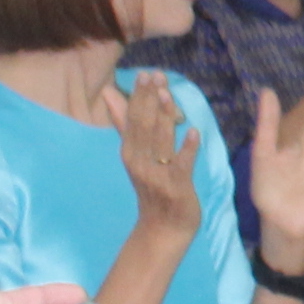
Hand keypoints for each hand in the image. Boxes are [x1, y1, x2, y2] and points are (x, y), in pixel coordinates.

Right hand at [111, 73, 203, 242]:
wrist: (163, 229)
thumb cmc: (152, 188)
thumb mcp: (135, 156)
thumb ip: (126, 125)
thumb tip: (110, 96)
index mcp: (130, 153)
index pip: (133, 121)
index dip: (139, 97)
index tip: (145, 74)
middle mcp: (140, 162)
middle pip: (144, 127)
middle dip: (149, 100)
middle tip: (156, 75)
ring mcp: (157, 175)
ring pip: (160, 142)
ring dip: (164, 117)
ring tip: (168, 93)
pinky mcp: (176, 187)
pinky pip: (182, 165)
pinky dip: (187, 148)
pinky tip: (193, 131)